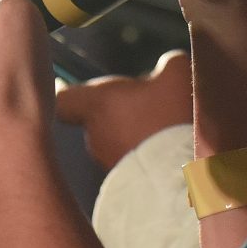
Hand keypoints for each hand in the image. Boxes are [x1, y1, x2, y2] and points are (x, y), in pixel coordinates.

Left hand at [54, 50, 191, 168]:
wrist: (183, 176)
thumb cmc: (171, 118)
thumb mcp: (177, 74)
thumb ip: (168, 64)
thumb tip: (169, 65)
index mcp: (98, 104)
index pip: (63, 99)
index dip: (67, 90)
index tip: (67, 84)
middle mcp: (95, 135)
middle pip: (99, 117)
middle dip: (122, 109)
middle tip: (152, 103)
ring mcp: (108, 162)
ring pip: (116, 139)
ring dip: (135, 132)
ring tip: (168, 128)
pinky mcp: (125, 182)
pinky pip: (132, 161)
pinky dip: (146, 154)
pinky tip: (172, 149)